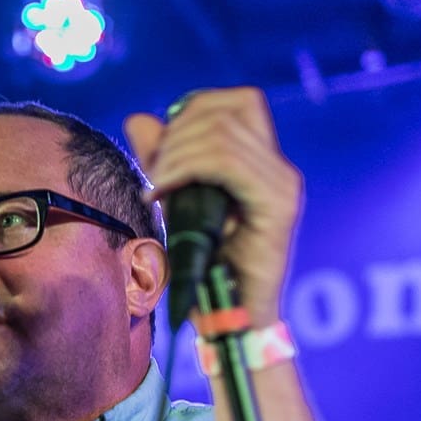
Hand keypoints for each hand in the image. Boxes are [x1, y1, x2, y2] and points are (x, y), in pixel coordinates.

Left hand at [123, 87, 301, 327]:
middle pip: (225, 111)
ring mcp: (282, 184)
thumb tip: (138, 118)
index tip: (163, 150)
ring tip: (155, 188)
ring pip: (221, 134)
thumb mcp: (174, 204)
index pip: (238, 101)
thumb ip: (161, 161)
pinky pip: (227, 162)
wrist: (230, 319)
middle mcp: (279, 167)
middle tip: (153, 175)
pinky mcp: (277, 204)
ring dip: (174, 155)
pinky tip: (162, 192)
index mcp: (262, 162)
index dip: (193, 110)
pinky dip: (184, 169)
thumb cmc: (204, 269)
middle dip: (175, 136)